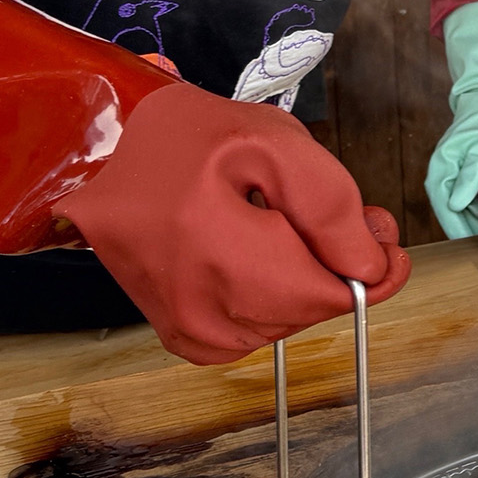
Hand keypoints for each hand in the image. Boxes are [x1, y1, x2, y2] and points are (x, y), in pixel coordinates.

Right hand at [57, 83, 409, 362]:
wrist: (98, 156)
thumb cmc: (184, 139)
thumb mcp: (272, 142)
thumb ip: (331, 206)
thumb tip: (370, 270)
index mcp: (217, 253)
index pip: (328, 295)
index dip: (369, 264)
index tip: (379, 230)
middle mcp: (197, 310)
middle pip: (311, 309)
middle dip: (333, 263)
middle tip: (322, 210)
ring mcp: (187, 331)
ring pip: (288, 322)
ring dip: (300, 279)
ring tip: (277, 223)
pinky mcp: (183, 338)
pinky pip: (257, 332)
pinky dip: (270, 299)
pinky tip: (254, 257)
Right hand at [426, 0, 477, 237]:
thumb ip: (471, 175)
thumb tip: (456, 204)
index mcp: (442, 166)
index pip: (444, 205)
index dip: (456, 227)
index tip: (468, 244)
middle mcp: (443, 171)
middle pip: (447, 209)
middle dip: (462, 229)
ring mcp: (453, 172)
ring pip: (456, 205)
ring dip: (468, 222)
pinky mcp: (464, 172)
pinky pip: (466, 198)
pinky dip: (475, 211)